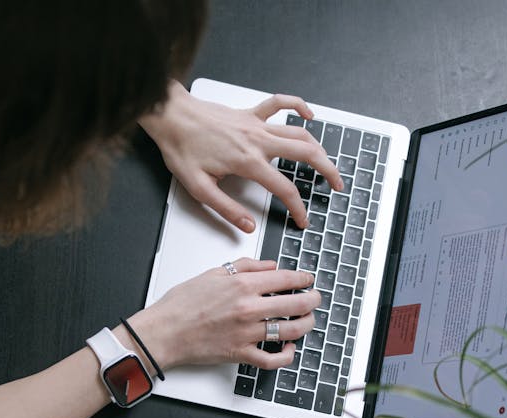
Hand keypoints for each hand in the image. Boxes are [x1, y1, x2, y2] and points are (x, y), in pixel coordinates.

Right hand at [127, 258, 319, 369]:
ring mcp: (247, 333)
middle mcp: (249, 309)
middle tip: (316, 298)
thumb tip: (269, 265)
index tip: (308, 279)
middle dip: (312, 300)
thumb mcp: (212, 274)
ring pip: (290, 330)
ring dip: (306, 325)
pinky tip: (289, 348)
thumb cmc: (181, 304)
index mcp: (242, 286)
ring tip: (308, 320)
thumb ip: (244, 267)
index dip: (303, 279)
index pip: (285, 279)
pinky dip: (286, 356)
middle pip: (296, 304)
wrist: (163, 332)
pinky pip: (271, 359)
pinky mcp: (240, 354)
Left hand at [139, 81, 342, 232]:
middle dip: (327, 170)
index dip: (298, 208)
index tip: (303, 220)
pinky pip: (280, 104)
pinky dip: (298, 106)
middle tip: (337, 184)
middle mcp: (257, 141)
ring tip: (329, 161)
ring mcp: (256, 124)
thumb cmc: (181, 148)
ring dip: (319, 146)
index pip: (284, 189)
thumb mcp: (199, 188)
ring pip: (299, 132)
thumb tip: (247, 225)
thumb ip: (226, 209)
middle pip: (305, 154)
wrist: (170, 116)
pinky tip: (308, 115)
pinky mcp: (249, 113)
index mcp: (248, 162)